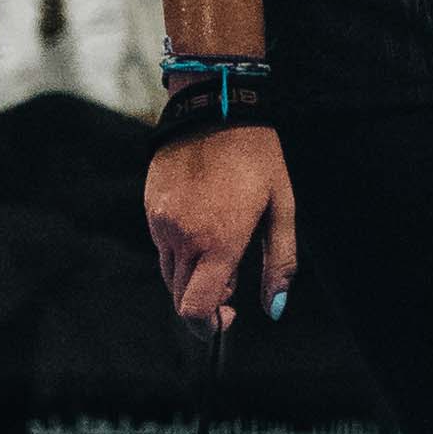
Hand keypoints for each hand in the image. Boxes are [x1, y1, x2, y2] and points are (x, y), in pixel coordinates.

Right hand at [145, 121, 294, 329]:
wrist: (215, 108)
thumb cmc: (257, 158)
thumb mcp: (281, 209)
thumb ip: (280, 263)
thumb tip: (275, 308)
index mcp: (218, 242)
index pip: (195, 308)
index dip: (209, 326)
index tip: (226, 319)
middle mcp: (183, 238)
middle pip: (180, 297)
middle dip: (205, 302)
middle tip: (232, 283)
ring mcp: (162, 223)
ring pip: (169, 274)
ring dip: (191, 278)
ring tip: (219, 250)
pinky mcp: (151, 208)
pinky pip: (161, 247)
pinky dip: (179, 252)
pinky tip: (202, 227)